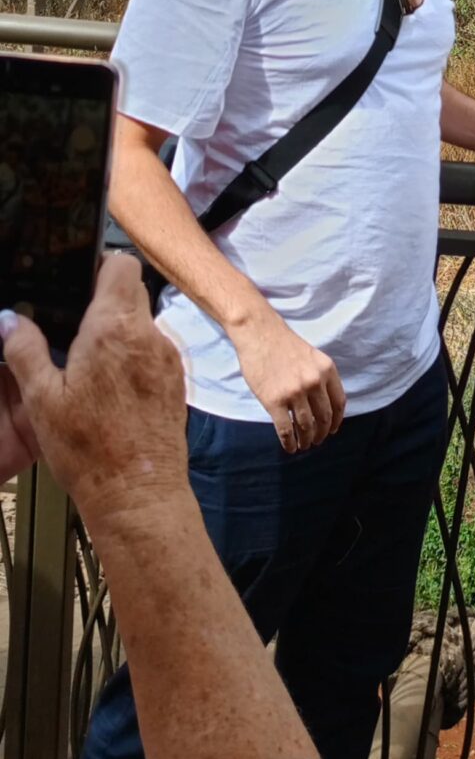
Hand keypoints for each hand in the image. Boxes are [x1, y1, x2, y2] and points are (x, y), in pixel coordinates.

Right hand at [0, 255, 188, 534]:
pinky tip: (111, 386)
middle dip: (104, 300)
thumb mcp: (42, 399)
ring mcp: (167, 358)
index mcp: (113, 328)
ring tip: (89, 362)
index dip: (98, 264)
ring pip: (142, 322)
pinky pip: (153, 351)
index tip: (78, 280)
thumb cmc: (88, 450)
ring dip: (119, 331)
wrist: (138, 494)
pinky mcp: (175, 381)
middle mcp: (147, 335)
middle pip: (131, 290)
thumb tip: (9, 318)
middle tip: (75, 324)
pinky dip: (133, 357)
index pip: (119, 263)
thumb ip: (24, 350)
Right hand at [228, 299, 345, 452]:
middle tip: (317, 441)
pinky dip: (289, 442)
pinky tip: (289, 447)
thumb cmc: (283, 344)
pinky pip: (286, 429)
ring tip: (303, 446)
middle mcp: (314, 381)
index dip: (337, 420)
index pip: (339, 402)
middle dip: (322, 434)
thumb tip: (323, 405)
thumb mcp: (312, 356)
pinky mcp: (275, 401)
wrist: (258, 333)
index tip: (333, 430)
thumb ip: (320, 377)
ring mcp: (295, 392)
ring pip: (306, 426)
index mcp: (327, 369)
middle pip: (324, 417)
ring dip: (306, 440)